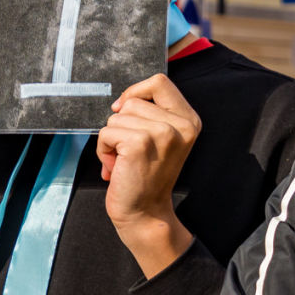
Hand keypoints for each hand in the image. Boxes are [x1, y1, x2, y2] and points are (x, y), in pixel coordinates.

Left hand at [97, 72, 199, 276]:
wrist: (145, 213)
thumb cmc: (147, 176)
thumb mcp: (162, 139)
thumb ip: (153, 114)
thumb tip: (121, 100)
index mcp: (190, 120)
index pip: (159, 81)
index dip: (136, 92)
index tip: (126, 111)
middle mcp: (182, 125)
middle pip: (133, 99)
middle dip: (121, 123)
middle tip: (130, 149)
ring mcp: (162, 133)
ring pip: (117, 116)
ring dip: (112, 139)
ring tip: (125, 160)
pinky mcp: (140, 143)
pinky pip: (107, 132)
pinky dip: (104, 150)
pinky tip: (117, 166)